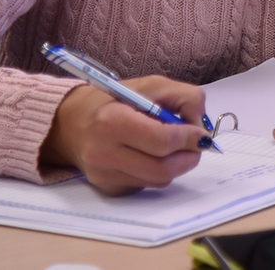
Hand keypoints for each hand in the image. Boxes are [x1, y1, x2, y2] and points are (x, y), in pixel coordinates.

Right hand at [42, 77, 205, 194]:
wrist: (73, 123)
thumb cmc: (116, 100)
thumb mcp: (151, 85)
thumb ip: (183, 98)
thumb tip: (200, 127)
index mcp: (112, 122)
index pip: (161, 142)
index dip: (188, 139)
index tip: (200, 134)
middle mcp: (103, 153)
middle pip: (162, 169)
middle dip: (188, 157)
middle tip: (197, 146)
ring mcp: (104, 176)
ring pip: (158, 180)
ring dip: (176, 165)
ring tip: (174, 147)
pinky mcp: (109, 189)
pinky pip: (146, 185)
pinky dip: (158, 171)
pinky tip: (149, 155)